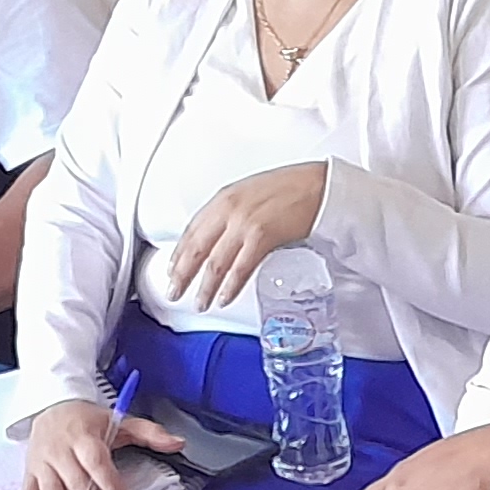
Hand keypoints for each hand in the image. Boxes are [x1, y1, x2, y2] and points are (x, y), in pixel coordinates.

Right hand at [21, 393, 188, 489]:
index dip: (109, 481)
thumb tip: (178, 442)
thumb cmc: (88, 419)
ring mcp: (43, 461)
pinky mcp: (31, 469)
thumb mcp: (119, 421)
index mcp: (83, 436)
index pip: (96, 461)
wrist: (52, 403)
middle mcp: (61, 449)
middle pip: (75, 481)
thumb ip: (150, 432)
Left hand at [160, 161, 333, 311]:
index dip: (179, 254)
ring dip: (205, 288)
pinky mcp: (262, 237)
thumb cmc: (291, 188)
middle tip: (174, 292)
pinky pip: (240, 269)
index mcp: (224, 198)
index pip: (191, 230)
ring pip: (215, 263)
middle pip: (196, 248)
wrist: (317, 186)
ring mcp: (244, 224)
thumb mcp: (250, 195)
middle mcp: (229, 210)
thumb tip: (218, 238)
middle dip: (182, 275)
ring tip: (200, 303)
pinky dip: (230, 287)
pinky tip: (224, 298)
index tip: (171, 270)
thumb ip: (230, 214)